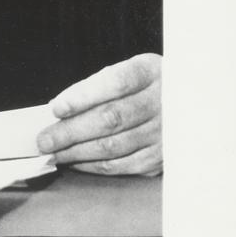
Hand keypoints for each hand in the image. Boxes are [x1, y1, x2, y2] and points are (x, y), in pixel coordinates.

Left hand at [36, 53, 161, 176]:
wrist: (191, 105)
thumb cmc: (147, 86)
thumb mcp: (131, 71)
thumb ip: (98, 85)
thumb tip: (60, 108)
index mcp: (151, 72)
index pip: (116, 82)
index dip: (84, 96)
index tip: (56, 108)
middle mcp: (163, 102)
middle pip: (111, 118)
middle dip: (71, 131)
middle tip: (44, 139)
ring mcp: (165, 133)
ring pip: (113, 146)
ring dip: (76, 151)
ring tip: (53, 151)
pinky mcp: (162, 158)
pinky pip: (122, 165)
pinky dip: (93, 165)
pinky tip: (75, 161)